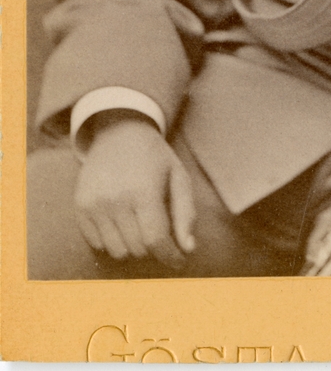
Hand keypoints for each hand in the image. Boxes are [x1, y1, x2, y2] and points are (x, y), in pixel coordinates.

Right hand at [74, 113, 195, 267]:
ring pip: (117, 251)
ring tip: (139, 226)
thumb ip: (185, 213)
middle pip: (137, 249)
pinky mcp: (80, 207)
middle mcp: (115, 199)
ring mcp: (94, 204)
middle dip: (153, 248)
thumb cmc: (154, 157)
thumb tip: (188, 249)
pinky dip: (112, 241)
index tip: (178, 260)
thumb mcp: (178, 176)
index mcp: (143, 190)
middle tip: (159, 233)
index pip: (156, 240)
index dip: (170, 256)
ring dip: (132, 246)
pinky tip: (121, 222)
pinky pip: (97, 244)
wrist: (119, 131)